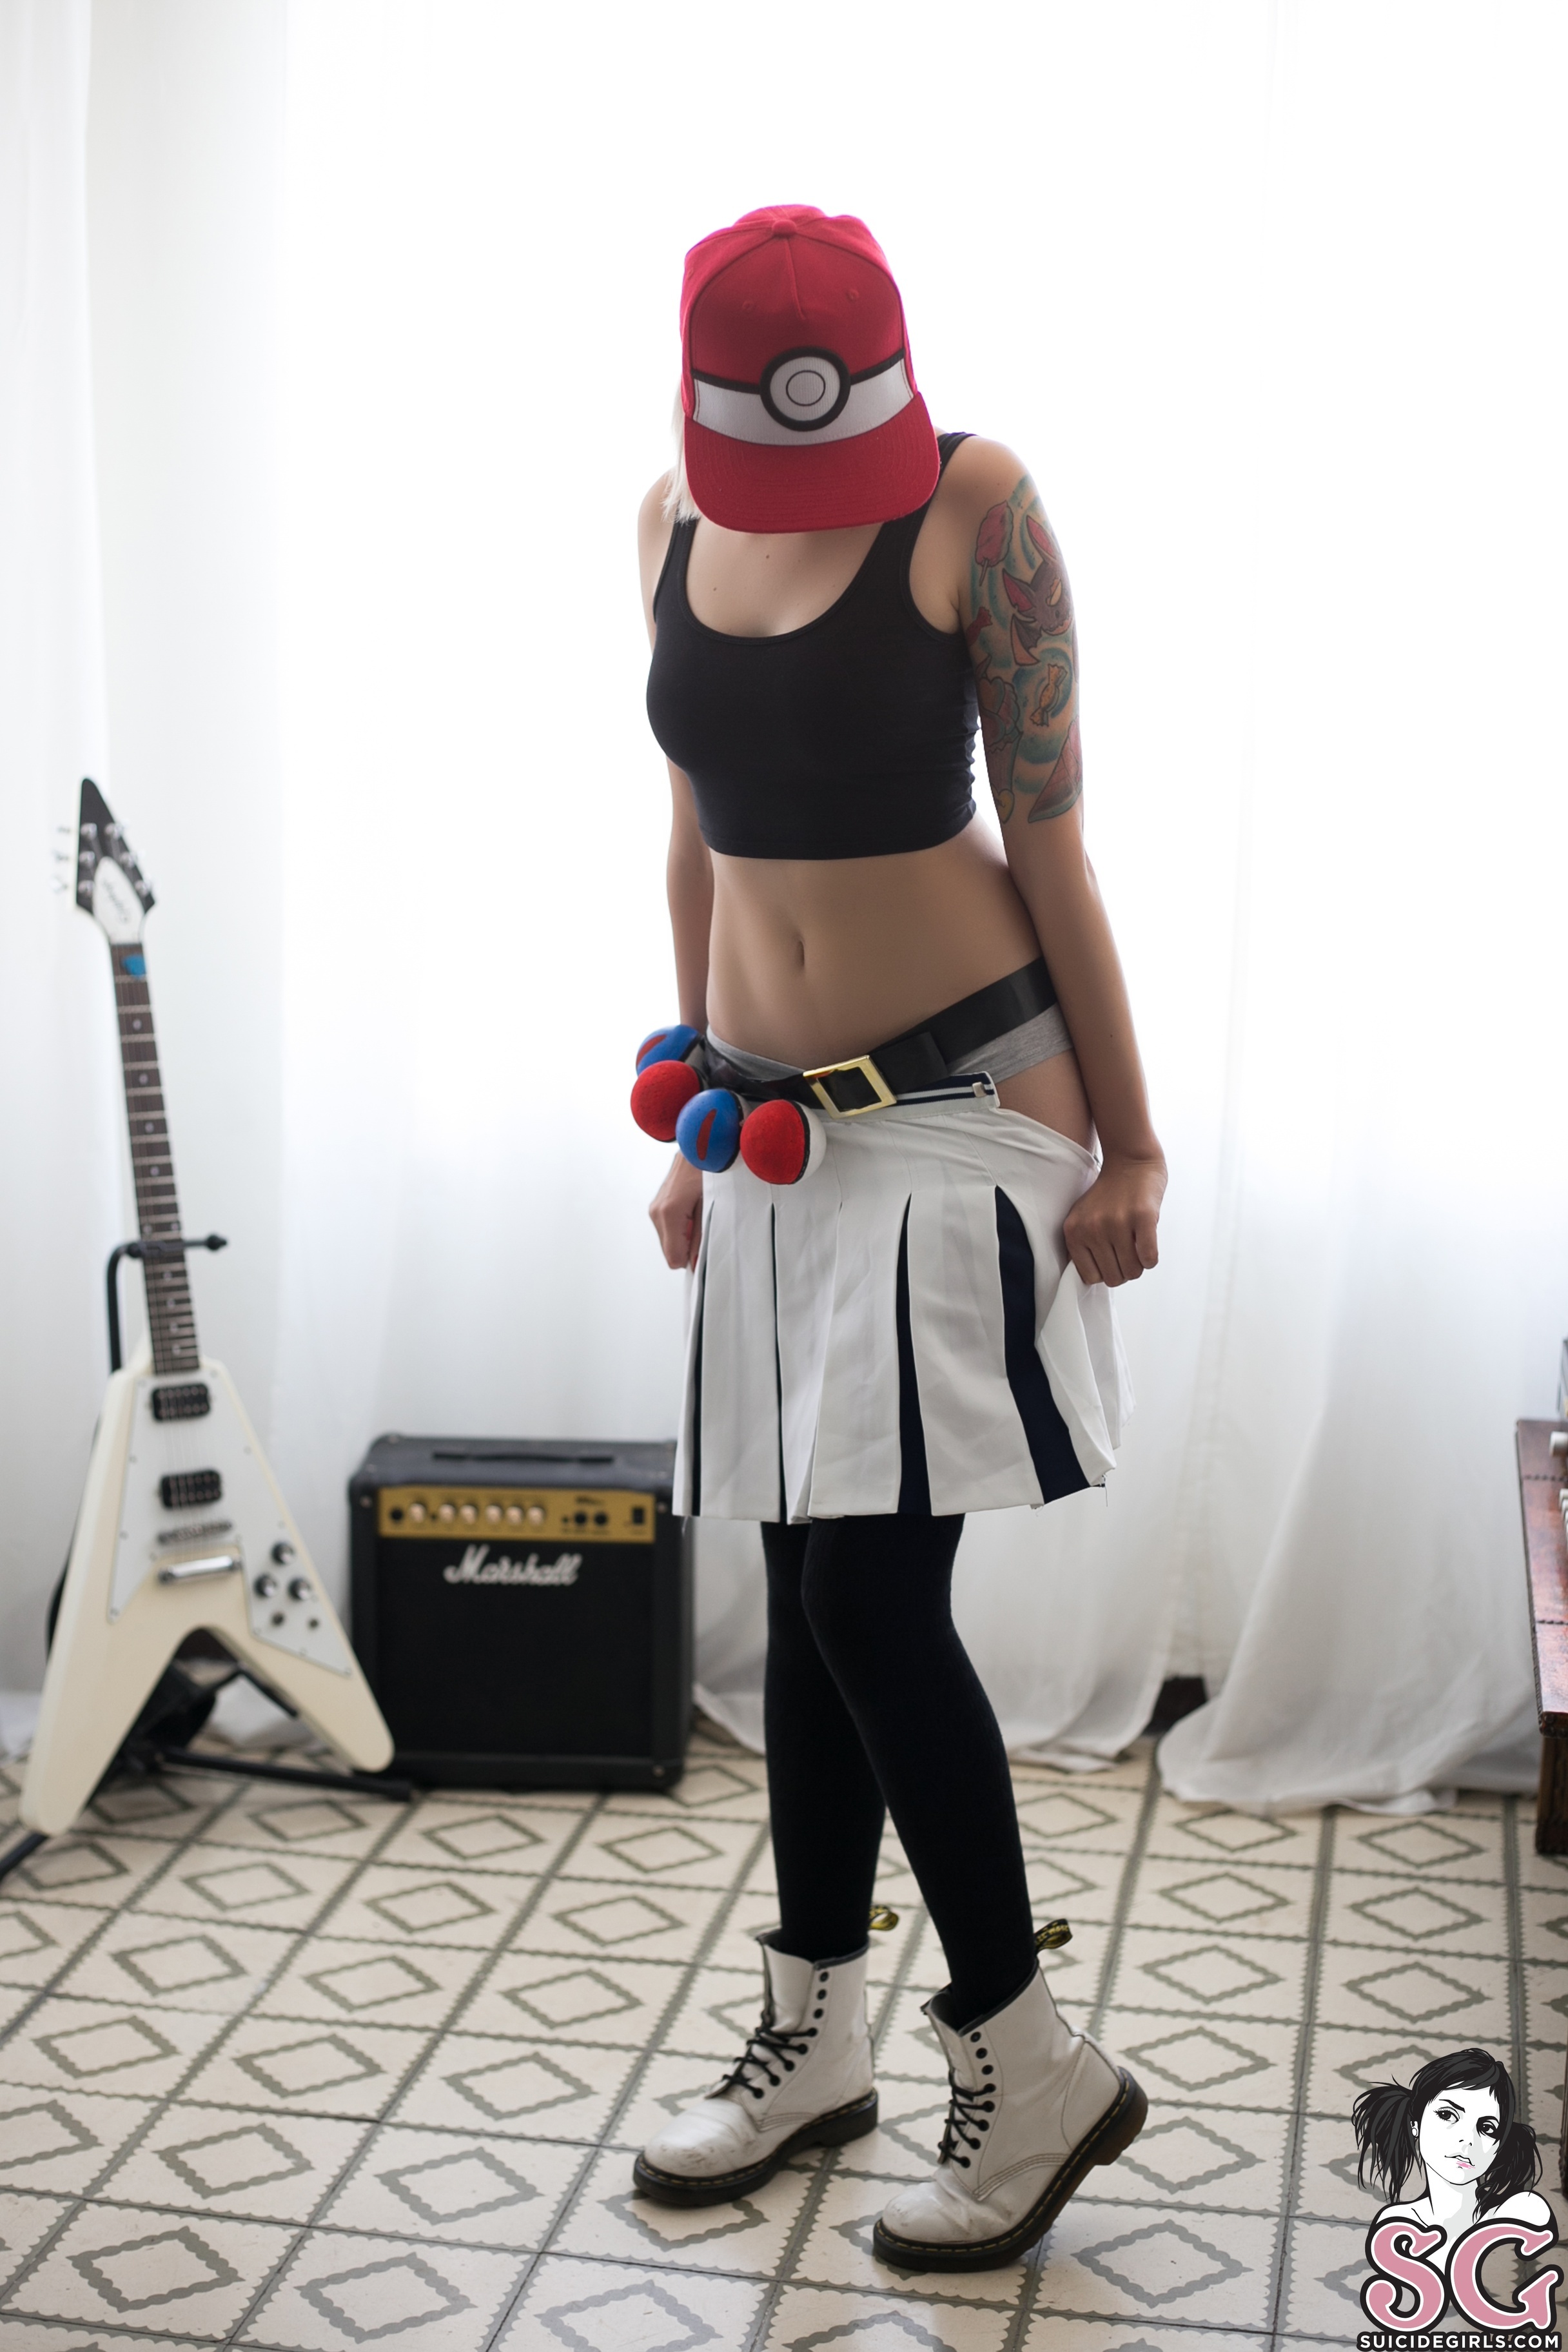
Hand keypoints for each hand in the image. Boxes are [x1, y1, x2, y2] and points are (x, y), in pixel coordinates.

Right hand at [650, 1151, 703, 1270]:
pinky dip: (681, 1224)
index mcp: (669, 1213)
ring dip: (685, 1233)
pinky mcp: (657, 1202)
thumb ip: (702, 1236)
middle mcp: (656, 1211)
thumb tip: (696, 1262)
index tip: (705, 1248)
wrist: (699, 1142)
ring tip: (700, 1211)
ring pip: (668, 1238)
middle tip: (706, 1224)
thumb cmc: (710, 1170)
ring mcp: (654, 1206)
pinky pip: (667, 1226)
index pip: (673, 1257)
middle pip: (669, 1250)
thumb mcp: (712, 1205)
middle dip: (687, 1245)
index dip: (690, 1258)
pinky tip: (692, 1206)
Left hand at [1063, 1150, 1164, 1288]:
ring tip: (1137, 1245)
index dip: (1105, 1271)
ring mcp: (1117, 1223)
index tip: (1111, 1259)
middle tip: (1128, 1251)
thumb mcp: (1082, 1217)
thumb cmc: (1108, 1194)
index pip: (1090, 1277)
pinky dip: (1151, 1258)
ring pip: (1133, 1271)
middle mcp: (1093, 1229)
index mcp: (1074, 1231)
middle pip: (1114, 1277)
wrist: (1130, 1162)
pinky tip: (1147, 1243)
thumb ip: (1081, 1246)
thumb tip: (1091, 1279)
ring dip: (1139, 1264)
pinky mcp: (1142, 1218)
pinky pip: (1149, 1259)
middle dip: (1124, 1270)